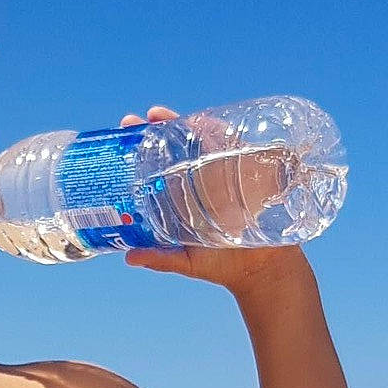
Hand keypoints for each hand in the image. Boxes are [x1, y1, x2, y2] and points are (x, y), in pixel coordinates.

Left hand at [119, 106, 306, 294]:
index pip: (159, 166)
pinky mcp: (246, 176)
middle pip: (177, 147)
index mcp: (182, 198)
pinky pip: (234, 149)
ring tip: (166, 115)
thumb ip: (160, 258)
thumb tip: (129, 258)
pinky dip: (222, 133)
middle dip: (161, 129)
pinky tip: (208, 122)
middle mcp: (200, 182)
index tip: (126, 131)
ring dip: (186, 125)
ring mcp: (223, 176)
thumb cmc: (221, 266)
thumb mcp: (186, 261)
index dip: (143, 149)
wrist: (261, 271)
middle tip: (142, 118)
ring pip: (203, 143)